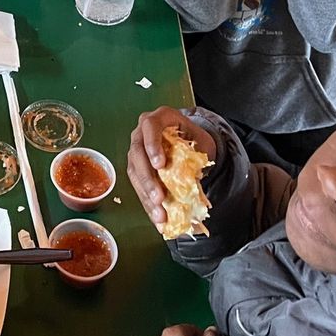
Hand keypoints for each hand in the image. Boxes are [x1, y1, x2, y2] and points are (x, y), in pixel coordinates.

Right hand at [127, 106, 217, 228]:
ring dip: (146, 196)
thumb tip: (191, 180)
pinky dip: (148, 203)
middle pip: (137, 153)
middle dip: (148, 179)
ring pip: (134, 173)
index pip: (150, 127)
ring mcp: (137, 150)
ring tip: (159, 215)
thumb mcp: (201, 142)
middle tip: (158, 198)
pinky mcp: (136, 168)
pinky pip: (138, 185)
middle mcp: (142, 132)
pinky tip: (157, 217)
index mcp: (160, 118)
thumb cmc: (195, 139)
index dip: (152, 145)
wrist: (189, 141)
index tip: (160, 165)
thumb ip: (196, 155)